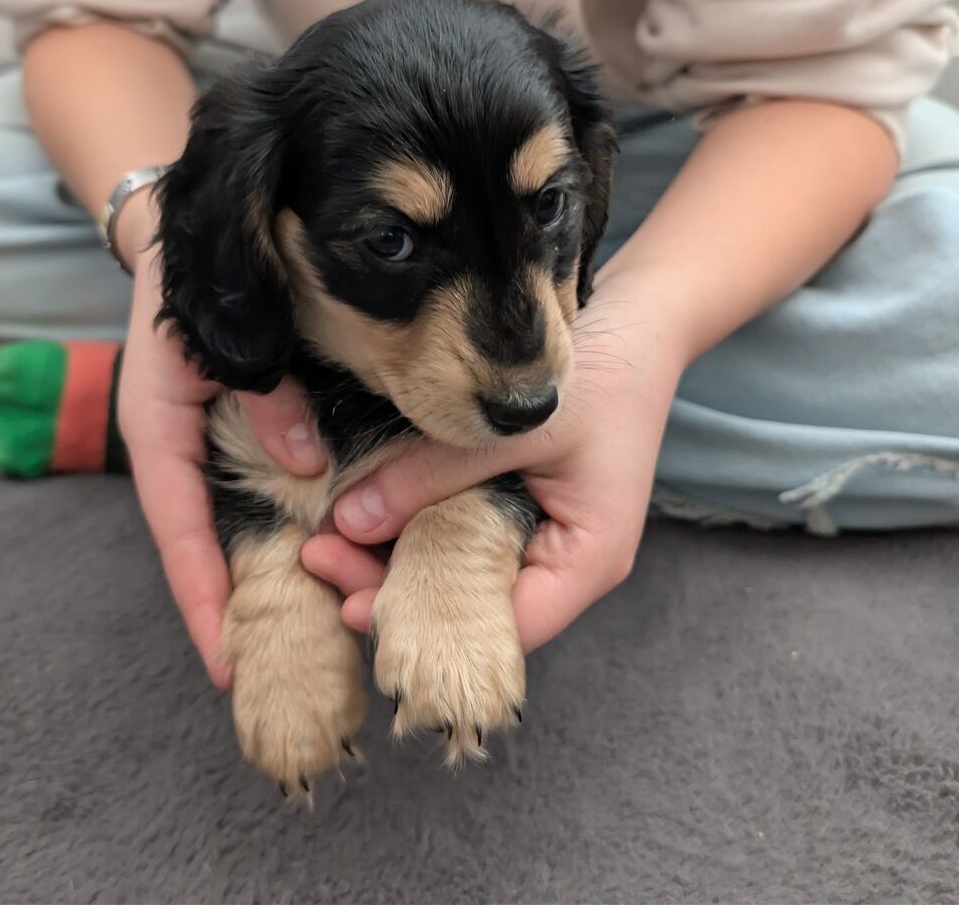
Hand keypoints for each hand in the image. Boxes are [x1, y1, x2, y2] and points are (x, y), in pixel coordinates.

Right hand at [116, 204, 326, 688]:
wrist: (188, 231)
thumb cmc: (201, 275)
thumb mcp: (227, 330)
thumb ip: (265, 394)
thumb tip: (305, 469)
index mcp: (156, 425)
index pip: (177, 529)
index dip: (202, 598)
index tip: (226, 664)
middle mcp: (171, 446)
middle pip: (193, 546)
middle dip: (224, 612)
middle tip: (261, 679)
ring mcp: (194, 445)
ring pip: (215, 529)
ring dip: (244, 585)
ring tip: (281, 648)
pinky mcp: (220, 437)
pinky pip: (235, 502)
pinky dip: (262, 540)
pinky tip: (296, 573)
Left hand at [300, 269, 685, 651]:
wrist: (639, 330)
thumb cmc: (598, 379)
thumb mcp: (513, 428)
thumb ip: (433, 473)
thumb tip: (347, 519)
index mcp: (585, 561)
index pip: (503, 629)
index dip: (427, 627)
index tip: (351, 606)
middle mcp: (566, 566)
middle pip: (472, 608)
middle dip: (394, 592)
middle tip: (319, 560)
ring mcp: (545, 542)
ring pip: (461, 575)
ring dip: (397, 562)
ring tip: (325, 542)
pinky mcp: (523, 513)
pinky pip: (464, 540)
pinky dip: (417, 532)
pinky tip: (365, 519)